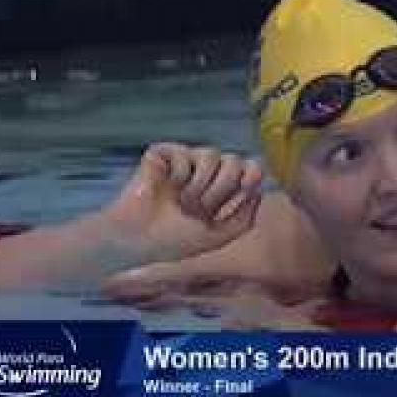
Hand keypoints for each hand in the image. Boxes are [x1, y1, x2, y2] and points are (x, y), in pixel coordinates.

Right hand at [99, 143, 262, 262]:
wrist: (139, 242)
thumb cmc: (175, 241)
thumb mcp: (219, 236)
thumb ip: (244, 217)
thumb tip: (258, 192)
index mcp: (220, 188)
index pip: (248, 168)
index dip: (252, 172)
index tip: (248, 185)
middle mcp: (205, 171)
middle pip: (234, 160)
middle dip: (224, 186)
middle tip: (204, 209)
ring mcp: (184, 160)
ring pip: (211, 154)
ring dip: (202, 185)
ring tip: (185, 203)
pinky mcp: (162, 154)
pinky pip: (182, 154)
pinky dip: (178, 175)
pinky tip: (167, 189)